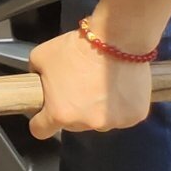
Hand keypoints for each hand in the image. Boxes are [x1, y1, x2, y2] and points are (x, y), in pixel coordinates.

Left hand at [29, 28, 153, 139]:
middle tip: (77, 87)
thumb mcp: (39, 58)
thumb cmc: (76, 48)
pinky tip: (117, 87)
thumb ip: (35, 76)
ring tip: (99, 85)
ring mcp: (113, 122)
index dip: (40, 122)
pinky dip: (119, 106)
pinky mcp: (135, 116)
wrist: (116, 40)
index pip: (40, 131)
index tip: (43, 114)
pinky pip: (122, 116)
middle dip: (72, 110)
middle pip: (72, 124)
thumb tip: (38, 83)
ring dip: (97, 109)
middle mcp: (87, 123)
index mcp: (60, 113)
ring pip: (98, 121)